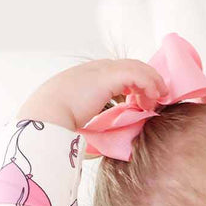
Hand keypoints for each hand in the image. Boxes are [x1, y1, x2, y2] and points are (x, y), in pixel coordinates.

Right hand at [16, 59, 167, 156]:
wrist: (46, 118)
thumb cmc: (60, 125)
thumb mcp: (82, 119)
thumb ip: (97, 121)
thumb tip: (113, 140)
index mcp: (87, 78)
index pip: (119, 73)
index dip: (135, 84)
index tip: (143, 102)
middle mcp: (94, 69)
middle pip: (130, 66)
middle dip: (147, 80)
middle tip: (157, 98)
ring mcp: (100, 70)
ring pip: (136, 67)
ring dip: (151, 83)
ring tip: (158, 98)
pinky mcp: (107, 77)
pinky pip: (136, 75)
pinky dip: (148, 84)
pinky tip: (153, 97)